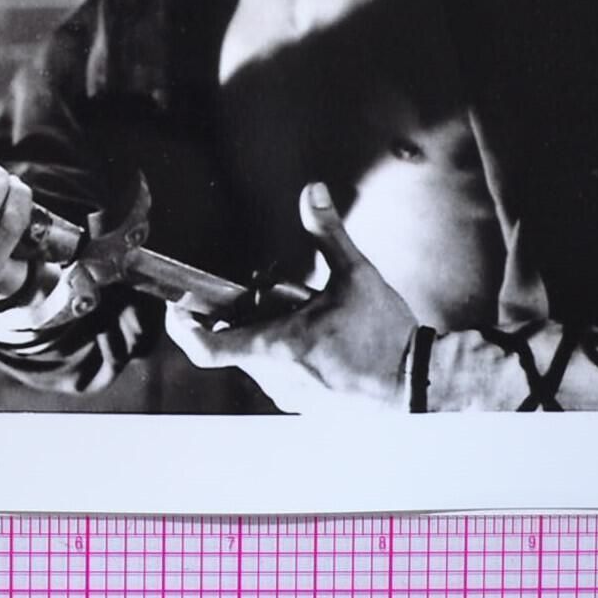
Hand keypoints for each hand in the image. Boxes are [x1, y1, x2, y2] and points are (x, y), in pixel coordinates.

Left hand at [165, 182, 418, 414]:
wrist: (418, 382)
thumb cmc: (385, 331)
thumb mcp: (356, 275)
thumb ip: (328, 232)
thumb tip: (312, 191)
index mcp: (280, 345)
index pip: (208, 349)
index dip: (183, 330)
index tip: (179, 310)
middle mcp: (278, 377)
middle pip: (236, 346)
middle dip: (244, 318)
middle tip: (271, 294)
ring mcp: (293, 396)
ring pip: (258, 362)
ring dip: (266, 336)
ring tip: (301, 314)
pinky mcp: (309, 406)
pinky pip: (280, 378)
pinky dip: (285, 355)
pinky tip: (318, 339)